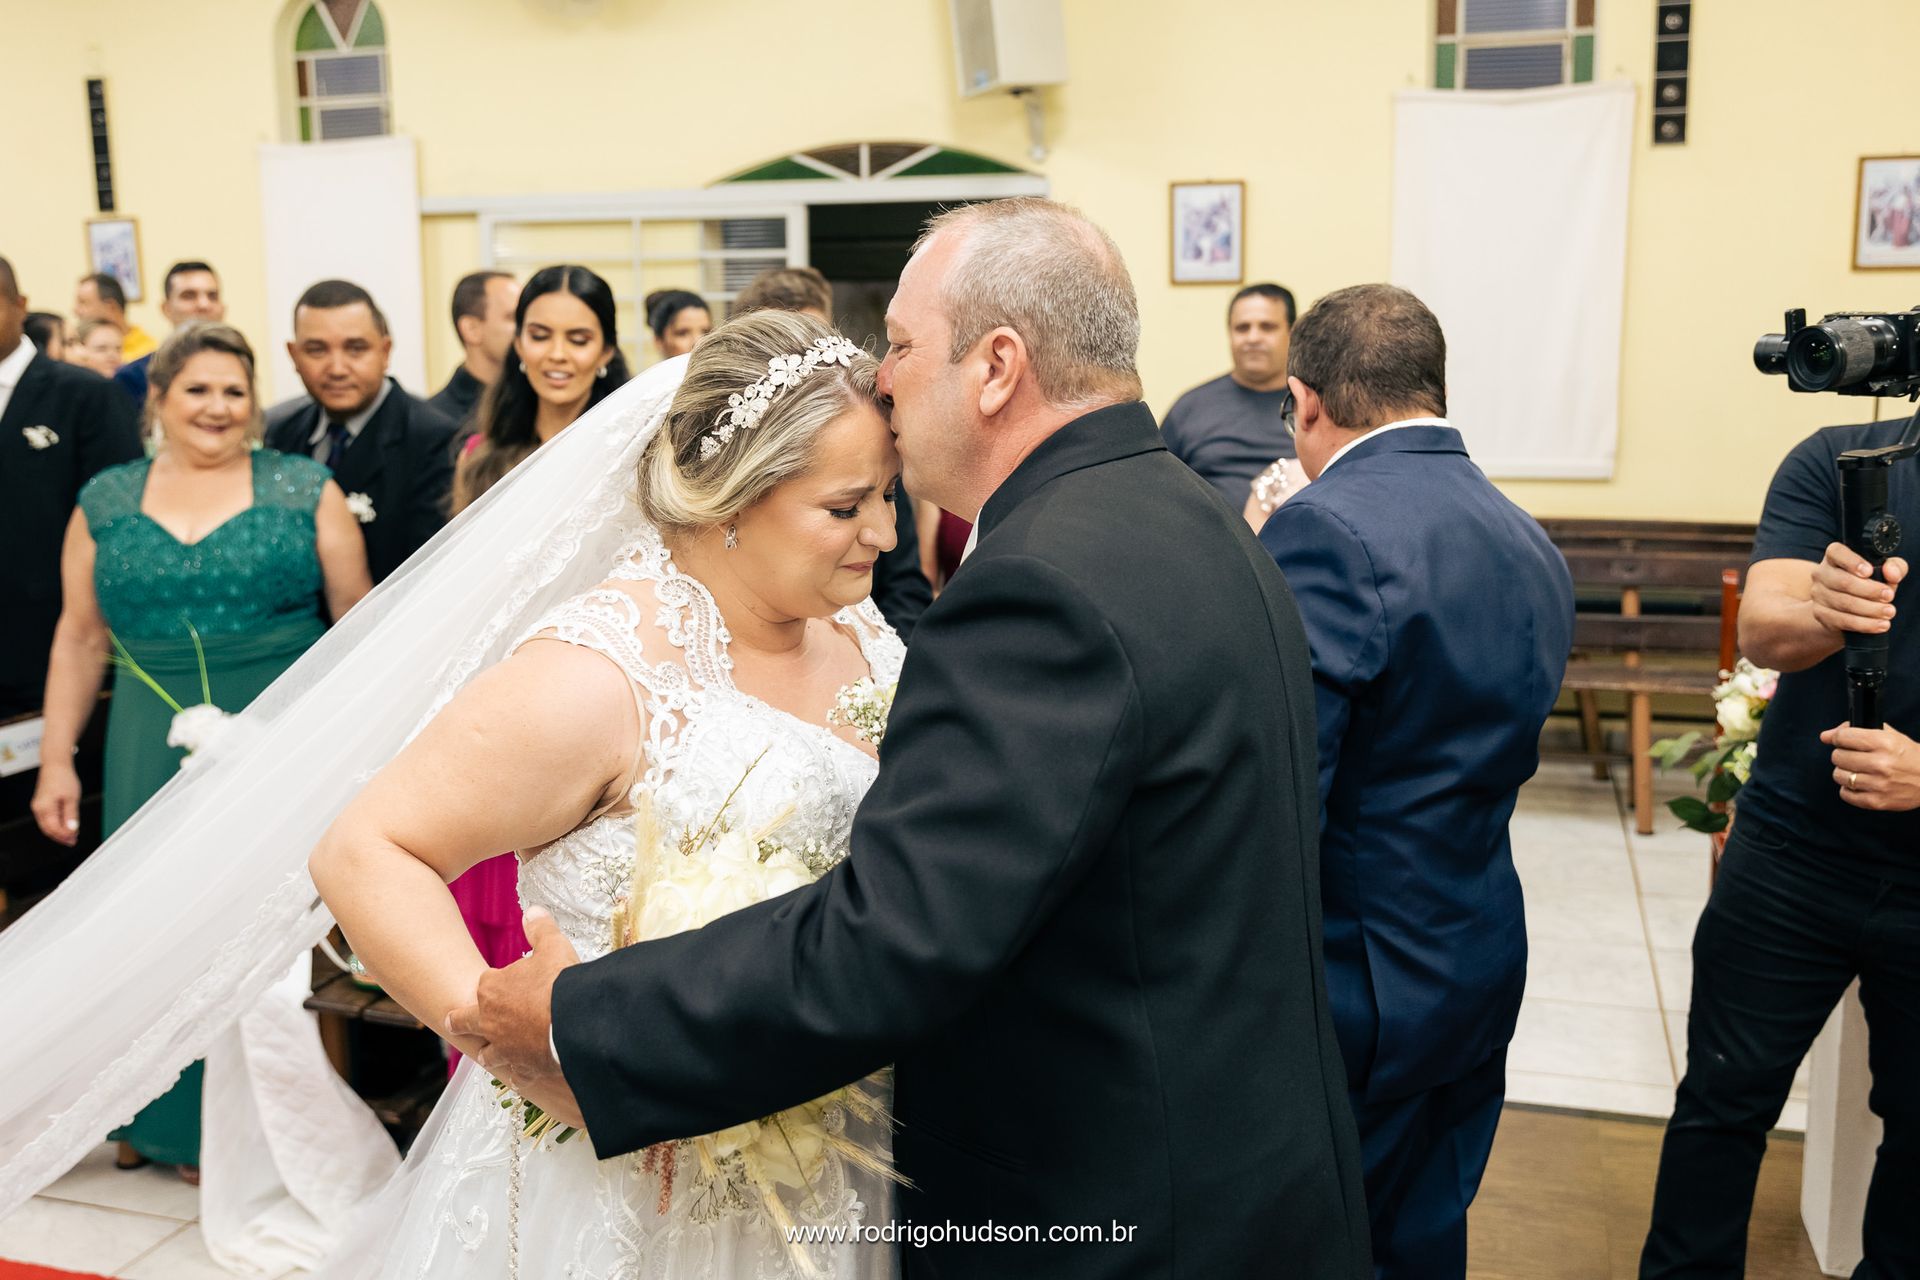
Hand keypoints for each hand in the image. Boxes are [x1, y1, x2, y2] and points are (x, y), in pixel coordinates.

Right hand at [30, 762, 81, 845]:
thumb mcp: (72, 798)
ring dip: (58, 832)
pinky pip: (47, 819)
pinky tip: (65, 826)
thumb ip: (71, 815)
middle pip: (48, 829)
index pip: (54, 828)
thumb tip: (72, 829)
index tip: (74, 838)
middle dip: (61, 837)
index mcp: (45, 808)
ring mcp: (38, 807)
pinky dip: (56, 824)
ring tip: (71, 836)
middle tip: (73, 841)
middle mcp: (38, 808)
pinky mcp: (41, 804)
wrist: (56, 766)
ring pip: (47, 825)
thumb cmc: (63, 778)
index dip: (64, 836)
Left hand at [445, 907, 585, 1129]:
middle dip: (460, 1020)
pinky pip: (516, 1075)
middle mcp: (489, 1021)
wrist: (573, 1023)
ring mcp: (504, 1048)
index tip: (498, 981)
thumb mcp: (552, 946)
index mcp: (492, 989)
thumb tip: (532, 910)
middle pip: (465, 1021)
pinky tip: (520, 1078)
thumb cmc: (559, 983)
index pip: (484, 983)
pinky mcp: (523, 1067)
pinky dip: (518, 1076)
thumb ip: (540, 928)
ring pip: (487, 1053)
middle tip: (453, 1021)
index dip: (494, 982)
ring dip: (488, 1052)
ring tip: (488, 1054)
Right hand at [1811, 542, 1906, 638]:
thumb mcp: (1884, 572)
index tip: (1869, 572)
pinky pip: (1841, 620)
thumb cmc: (1867, 583)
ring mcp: (1818, 594)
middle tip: (1889, 596)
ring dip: (1870, 609)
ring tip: (1889, 612)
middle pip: (1842, 582)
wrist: (1846, 608)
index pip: (1836, 552)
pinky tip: (1879, 625)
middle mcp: (1821, 573)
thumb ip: (1894, 567)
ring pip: (1843, 603)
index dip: (1852, 562)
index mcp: (1834, 557)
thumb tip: (1892, 573)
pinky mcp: (1820, 613)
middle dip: (1869, 591)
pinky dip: (1863, 624)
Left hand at [1822, 720, 1919, 810]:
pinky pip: (1845, 794)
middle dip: (1842, 754)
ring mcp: (1878, 784)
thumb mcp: (1889, 736)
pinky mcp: (1876, 802)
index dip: (1839, 738)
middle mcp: (1881, 764)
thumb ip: (1856, 731)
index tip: (1841, 740)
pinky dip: (1849, 789)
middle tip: (1853, 756)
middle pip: (1838, 756)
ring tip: (1857, 770)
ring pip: (1839, 775)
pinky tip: (1860, 784)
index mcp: (1884, 743)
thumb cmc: (1908, 756)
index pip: (1843, 737)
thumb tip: (1825, 736)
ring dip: (1844, 772)